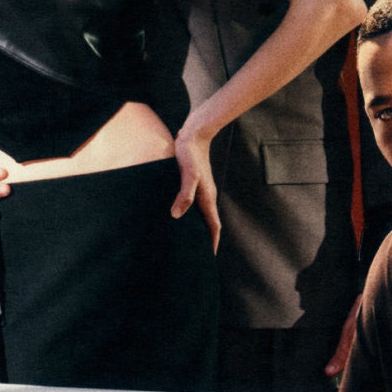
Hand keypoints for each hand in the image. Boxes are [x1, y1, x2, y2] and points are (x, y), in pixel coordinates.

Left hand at [170, 125, 221, 250]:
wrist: (193, 133)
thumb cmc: (189, 152)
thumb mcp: (187, 173)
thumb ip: (185, 193)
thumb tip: (177, 215)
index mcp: (207, 197)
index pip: (214, 226)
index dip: (212, 242)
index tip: (209, 258)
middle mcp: (206, 196)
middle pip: (208, 223)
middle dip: (205, 240)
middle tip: (197, 256)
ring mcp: (200, 190)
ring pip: (201, 215)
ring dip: (198, 228)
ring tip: (188, 242)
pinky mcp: (192, 184)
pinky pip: (193, 205)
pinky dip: (189, 215)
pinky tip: (178, 218)